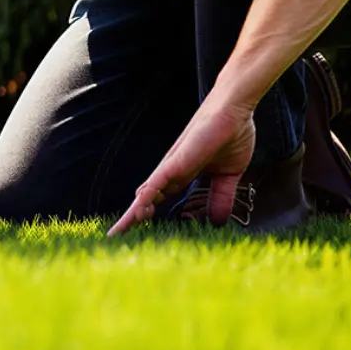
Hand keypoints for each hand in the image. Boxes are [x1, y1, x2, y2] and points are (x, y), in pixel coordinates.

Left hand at [108, 98, 257, 235]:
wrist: (235, 112)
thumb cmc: (231, 136)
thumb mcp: (227, 177)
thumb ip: (220, 197)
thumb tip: (218, 222)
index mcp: (182, 177)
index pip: (158, 201)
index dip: (147, 216)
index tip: (136, 233)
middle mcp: (171, 172)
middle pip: (146, 200)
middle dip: (131, 219)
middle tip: (116, 237)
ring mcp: (173, 165)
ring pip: (147, 193)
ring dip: (134, 212)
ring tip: (120, 231)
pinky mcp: (177, 159)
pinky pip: (159, 179)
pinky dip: (149, 193)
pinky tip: (139, 208)